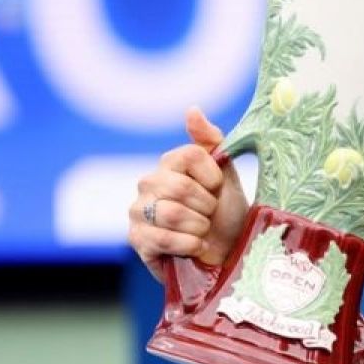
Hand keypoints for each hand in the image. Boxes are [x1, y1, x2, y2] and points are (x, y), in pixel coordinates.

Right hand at [128, 107, 249, 283]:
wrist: (225, 253)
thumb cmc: (226, 214)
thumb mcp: (227, 176)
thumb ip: (211, 142)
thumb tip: (192, 110)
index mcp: (170, 164)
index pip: (190, 155)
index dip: (212, 176)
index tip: (218, 190)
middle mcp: (148, 183)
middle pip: (181, 186)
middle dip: (207, 206)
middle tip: (211, 215)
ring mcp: (138, 211)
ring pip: (173, 213)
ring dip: (200, 227)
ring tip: (204, 231)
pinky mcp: (137, 240)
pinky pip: (164, 238)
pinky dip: (190, 245)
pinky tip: (196, 246)